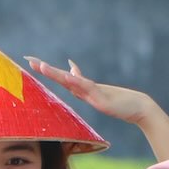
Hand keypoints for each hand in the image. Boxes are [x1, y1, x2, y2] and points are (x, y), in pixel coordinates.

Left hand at [24, 57, 159, 125]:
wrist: (139, 107)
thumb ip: (82, 84)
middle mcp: (86, 88)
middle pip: (62, 76)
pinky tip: (66, 75)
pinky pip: (86, 88)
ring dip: (55, 73)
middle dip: (45, 69)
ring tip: (41, 66)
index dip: (47, 70)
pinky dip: (75, 80)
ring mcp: (93, 92)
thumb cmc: (120, 102)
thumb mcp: (97, 94)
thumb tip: (70, 68)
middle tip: (29, 60)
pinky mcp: (101, 98)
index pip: (61, 77)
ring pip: (70, 80)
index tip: (33, 63)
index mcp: (83, 89)